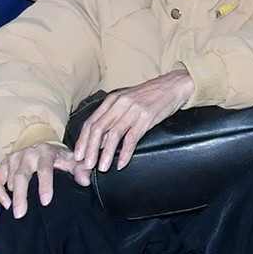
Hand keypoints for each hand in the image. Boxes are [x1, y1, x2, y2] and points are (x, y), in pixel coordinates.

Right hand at [0, 142, 89, 217]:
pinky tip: (7, 204)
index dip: (45, 185)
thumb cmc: (58, 157)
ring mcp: (13, 158)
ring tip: (16, 210)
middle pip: (21, 176)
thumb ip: (80, 169)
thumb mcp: (71, 160)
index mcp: (46, 151)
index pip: (45, 169)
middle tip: (21, 214)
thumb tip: (85, 181)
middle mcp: (27, 154)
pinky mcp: (2, 165)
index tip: (46, 201)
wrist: (41, 146)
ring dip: (11, 195)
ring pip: (7, 179)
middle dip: (21, 196)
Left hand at [71, 70, 196, 171]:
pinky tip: (122, 163)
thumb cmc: (151, 96)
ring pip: (113, 134)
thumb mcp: (128, 103)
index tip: (78, 156)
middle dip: (90, 149)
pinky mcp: (147, 116)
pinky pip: (132, 137)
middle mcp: (120, 103)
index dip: (83, 141)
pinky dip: (125, 152)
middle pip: (98, 129)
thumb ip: (113, 119)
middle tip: (86, 165)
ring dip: (106, 154)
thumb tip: (101, 142)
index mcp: (112, 100)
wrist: (174, 85)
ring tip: (103, 168)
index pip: (91, 122)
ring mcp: (133, 109)